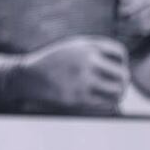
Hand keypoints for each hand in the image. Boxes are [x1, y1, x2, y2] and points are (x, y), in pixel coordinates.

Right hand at [8, 35, 129, 112]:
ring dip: (118, 94)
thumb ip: (94, 51)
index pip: (119, 52)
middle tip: (118, 85)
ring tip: (114, 95)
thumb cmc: (52, 62)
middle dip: (122, 81)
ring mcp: (83, 79)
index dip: (121, 61)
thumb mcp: (72, 48)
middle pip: (122, 74)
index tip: (115, 67)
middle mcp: (86, 60)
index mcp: (85, 45)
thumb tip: (123, 66)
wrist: (26, 76)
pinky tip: (102, 101)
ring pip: (117, 90)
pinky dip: (108, 104)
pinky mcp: (78, 97)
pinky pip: (105, 103)